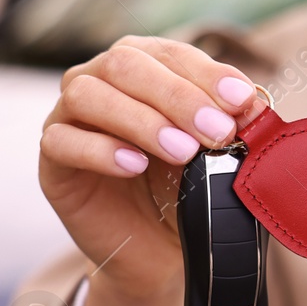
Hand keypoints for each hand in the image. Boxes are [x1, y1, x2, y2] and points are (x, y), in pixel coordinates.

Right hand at [38, 35, 263, 305]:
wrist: (158, 251)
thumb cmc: (189, 189)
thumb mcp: (218, 155)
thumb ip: (232, 127)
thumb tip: (255, 109)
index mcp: (145, 66)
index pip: (172, 53)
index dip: (207, 74)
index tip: (243, 101)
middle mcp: (100, 79)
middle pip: (127, 64)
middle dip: (178, 96)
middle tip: (216, 131)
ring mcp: (68, 116)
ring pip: (89, 94)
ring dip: (142, 120)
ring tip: (183, 152)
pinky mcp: (52, 160)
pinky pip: (62, 142)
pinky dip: (101, 150)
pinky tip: (134, 166)